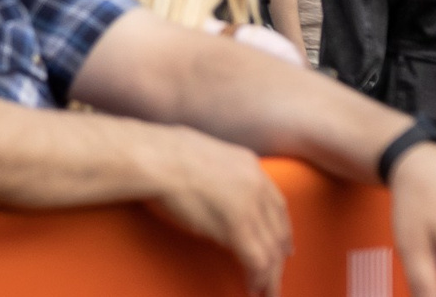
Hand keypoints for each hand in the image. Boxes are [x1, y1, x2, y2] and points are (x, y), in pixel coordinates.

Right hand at [141, 126, 290, 293]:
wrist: (151, 156)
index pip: (277, 204)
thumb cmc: (158, 153)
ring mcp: (249, 205)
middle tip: (275, 275)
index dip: (282, 229)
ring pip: (271, 250)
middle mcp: (256, 183)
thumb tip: (208, 183)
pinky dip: (258, 279)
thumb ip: (216, 170)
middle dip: (278, 256)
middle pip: (278, 230)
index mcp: (248, 164)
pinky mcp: (236, 226)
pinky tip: (252, 288)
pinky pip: (256, 261)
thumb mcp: (199, 152)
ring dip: (270, 276)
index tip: (284, 246)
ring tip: (267, 291)